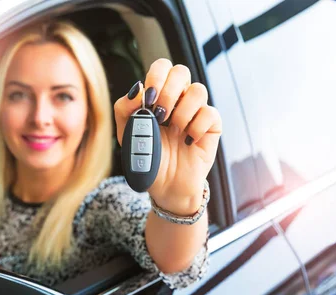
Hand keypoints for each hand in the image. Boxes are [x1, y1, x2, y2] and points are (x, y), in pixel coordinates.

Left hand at [114, 59, 221, 215]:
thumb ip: (124, 110)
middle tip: (160, 115)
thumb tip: (136, 88)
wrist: (164, 186)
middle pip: (181, 71)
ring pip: (198, 90)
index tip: (148, 100)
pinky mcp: (211, 127)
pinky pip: (210, 113)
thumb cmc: (146, 158)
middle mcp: (178, 100)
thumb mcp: (127, 135)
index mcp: (158, 96)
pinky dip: (196, 127)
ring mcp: (196, 112)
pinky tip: (187, 141)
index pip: (162, 67)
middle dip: (168, 91)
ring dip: (182, 111)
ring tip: (173, 130)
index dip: (156, 77)